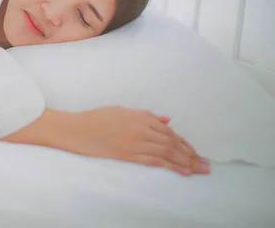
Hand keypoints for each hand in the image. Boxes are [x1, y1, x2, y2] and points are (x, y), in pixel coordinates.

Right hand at [62, 107, 209, 175]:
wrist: (78, 130)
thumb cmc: (97, 118)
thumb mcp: (123, 111)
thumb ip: (146, 115)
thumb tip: (167, 121)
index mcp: (140, 118)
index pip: (169, 132)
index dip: (185, 143)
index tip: (195, 152)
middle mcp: (141, 130)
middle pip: (172, 143)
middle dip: (191, 155)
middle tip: (206, 165)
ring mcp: (136, 143)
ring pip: (167, 153)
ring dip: (186, 162)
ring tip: (199, 169)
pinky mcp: (129, 155)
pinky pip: (155, 161)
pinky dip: (171, 166)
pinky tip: (183, 172)